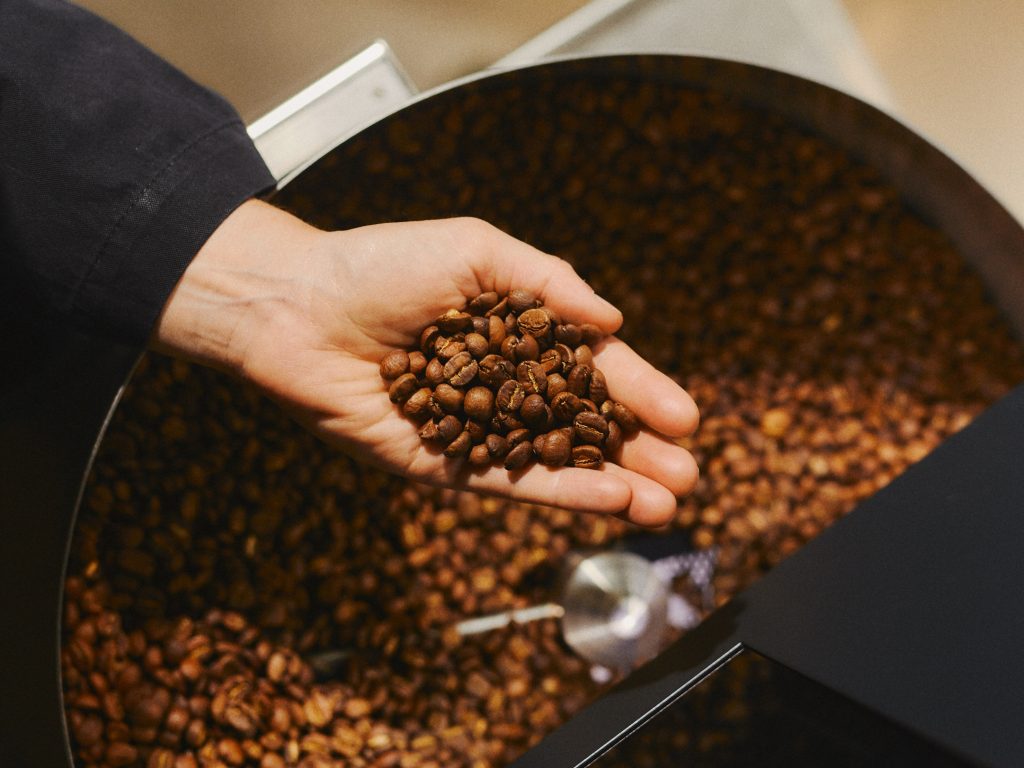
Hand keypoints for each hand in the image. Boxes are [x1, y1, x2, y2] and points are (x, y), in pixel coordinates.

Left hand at [154, 200, 698, 525]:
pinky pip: (511, 481)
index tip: (687, 418)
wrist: (300, 307)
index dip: (640, 393)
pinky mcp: (445, 462)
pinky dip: (561, 492)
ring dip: (614, 484)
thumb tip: (614, 323)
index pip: (594, 369)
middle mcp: (506, 385)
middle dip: (640, 450)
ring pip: (558, 461)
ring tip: (668, 503)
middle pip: (586, 424)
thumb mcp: (476, 252)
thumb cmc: (383, 265)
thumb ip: (548, 282)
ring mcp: (479, 428)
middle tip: (690, 474)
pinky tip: (610, 501)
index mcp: (520, 334)